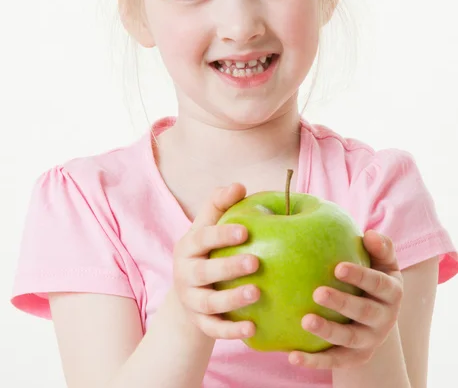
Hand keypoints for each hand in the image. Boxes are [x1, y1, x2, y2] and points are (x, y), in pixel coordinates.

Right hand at [173, 183, 259, 339]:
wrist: (189, 292)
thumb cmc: (207, 250)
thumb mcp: (208, 226)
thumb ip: (220, 204)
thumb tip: (239, 186)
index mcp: (188, 247)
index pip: (203, 238)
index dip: (222, 234)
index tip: (246, 230)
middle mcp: (185, 274)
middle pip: (204, 272)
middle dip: (229, 267)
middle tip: (256, 262)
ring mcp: (191, 300)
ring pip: (209, 303)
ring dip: (232, 300)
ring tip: (257, 293)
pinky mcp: (200, 324)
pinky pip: (214, 330)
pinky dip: (231, 331)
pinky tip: (253, 329)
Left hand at [289, 230, 402, 368]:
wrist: (376, 317)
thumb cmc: (373, 277)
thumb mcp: (382, 262)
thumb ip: (380, 247)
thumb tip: (369, 235)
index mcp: (391, 292)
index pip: (378, 284)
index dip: (360, 276)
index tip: (338, 267)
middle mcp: (384, 319)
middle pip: (365, 312)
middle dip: (342, 303)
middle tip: (318, 292)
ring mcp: (369, 341)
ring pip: (349, 339)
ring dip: (328, 331)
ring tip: (305, 321)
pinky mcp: (354, 358)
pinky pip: (333, 361)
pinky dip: (314, 361)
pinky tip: (292, 356)